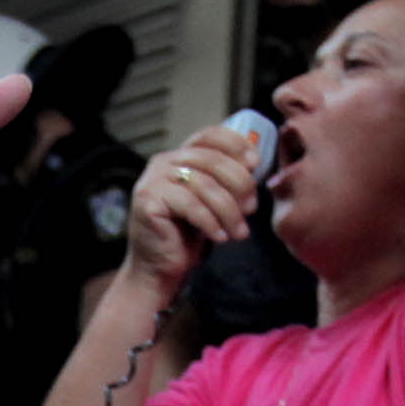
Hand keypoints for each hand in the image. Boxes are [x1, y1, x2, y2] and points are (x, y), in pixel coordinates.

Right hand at [119, 120, 269, 299]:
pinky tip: (220, 237)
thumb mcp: (211, 201)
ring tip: (239, 231)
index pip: (210, 136)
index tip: (255, 165)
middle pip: (212, 160)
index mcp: (179, 157)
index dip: (236, 145)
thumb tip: (254, 167)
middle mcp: (163, 162)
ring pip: (204, 185)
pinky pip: (191, 206)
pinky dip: (211, 222)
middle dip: (239, 184)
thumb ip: (225, 180)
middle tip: (251, 208)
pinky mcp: (148, 201)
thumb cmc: (187, 236)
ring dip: (229, 210)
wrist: (159, 269)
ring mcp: (153, 180)